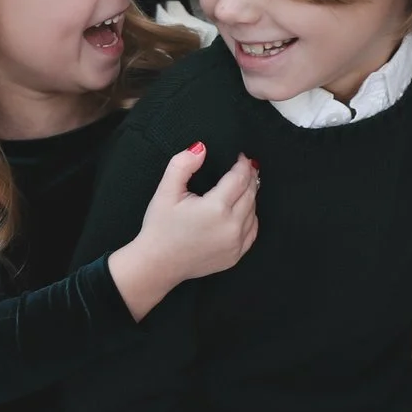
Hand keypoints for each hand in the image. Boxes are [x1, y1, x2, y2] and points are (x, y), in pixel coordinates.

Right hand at [107, 143, 257, 318]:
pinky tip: (242, 209)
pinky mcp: (235, 256)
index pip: (239, 178)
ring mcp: (235, 244)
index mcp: (215, 208)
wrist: (157, 264)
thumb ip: (183, 164)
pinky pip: (252, 230)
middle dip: (249, 177)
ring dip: (250, 196)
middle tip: (245, 166)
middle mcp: (231, 226)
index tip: (241, 156)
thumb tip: (201, 147)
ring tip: (243, 185)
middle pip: (251, 193)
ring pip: (254, 211)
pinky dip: (250, 216)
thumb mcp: (166, 191)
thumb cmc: (160, 227)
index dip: (242, 164)